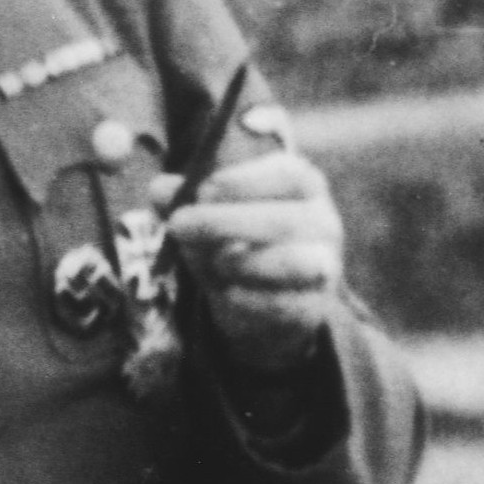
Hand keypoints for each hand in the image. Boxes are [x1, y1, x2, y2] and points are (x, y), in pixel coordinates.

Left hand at [150, 146, 342, 371]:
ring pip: (291, 263)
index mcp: (302, 186)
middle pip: (283, 220)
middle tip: (178, 226)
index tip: (202, 191)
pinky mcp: (313, 308)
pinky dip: (243, 299)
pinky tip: (225, 292)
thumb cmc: (233, 239)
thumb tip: (160, 190)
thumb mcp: (206, 212)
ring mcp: (323, 266)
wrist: (262, 300)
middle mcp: (322, 223)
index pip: (289, 175)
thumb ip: (183, 199)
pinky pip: (279, 305)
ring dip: (239, 262)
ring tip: (214, 262)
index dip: (242, 181)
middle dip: (223, 222)